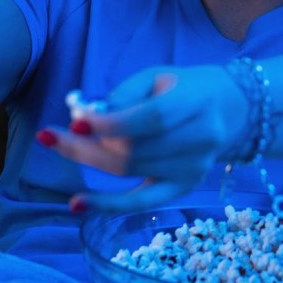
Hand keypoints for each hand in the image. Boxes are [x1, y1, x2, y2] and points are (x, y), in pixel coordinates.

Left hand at [43, 65, 247, 211]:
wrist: (230, 110)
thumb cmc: (184, 89)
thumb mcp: (156, 77)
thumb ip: (122, 96)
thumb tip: (83, 119)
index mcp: (196, 102)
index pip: (152, 118)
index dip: (111, 123)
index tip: (76, 121)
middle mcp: (200, 140)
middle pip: (134, 150)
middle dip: (86, 144)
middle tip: (51, 135)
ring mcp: (193, 169)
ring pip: (130, 171)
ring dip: (88, 161)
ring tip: (59, 144)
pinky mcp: (183, 188)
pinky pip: (140, 202)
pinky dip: (107, 205)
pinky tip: (76, 204)